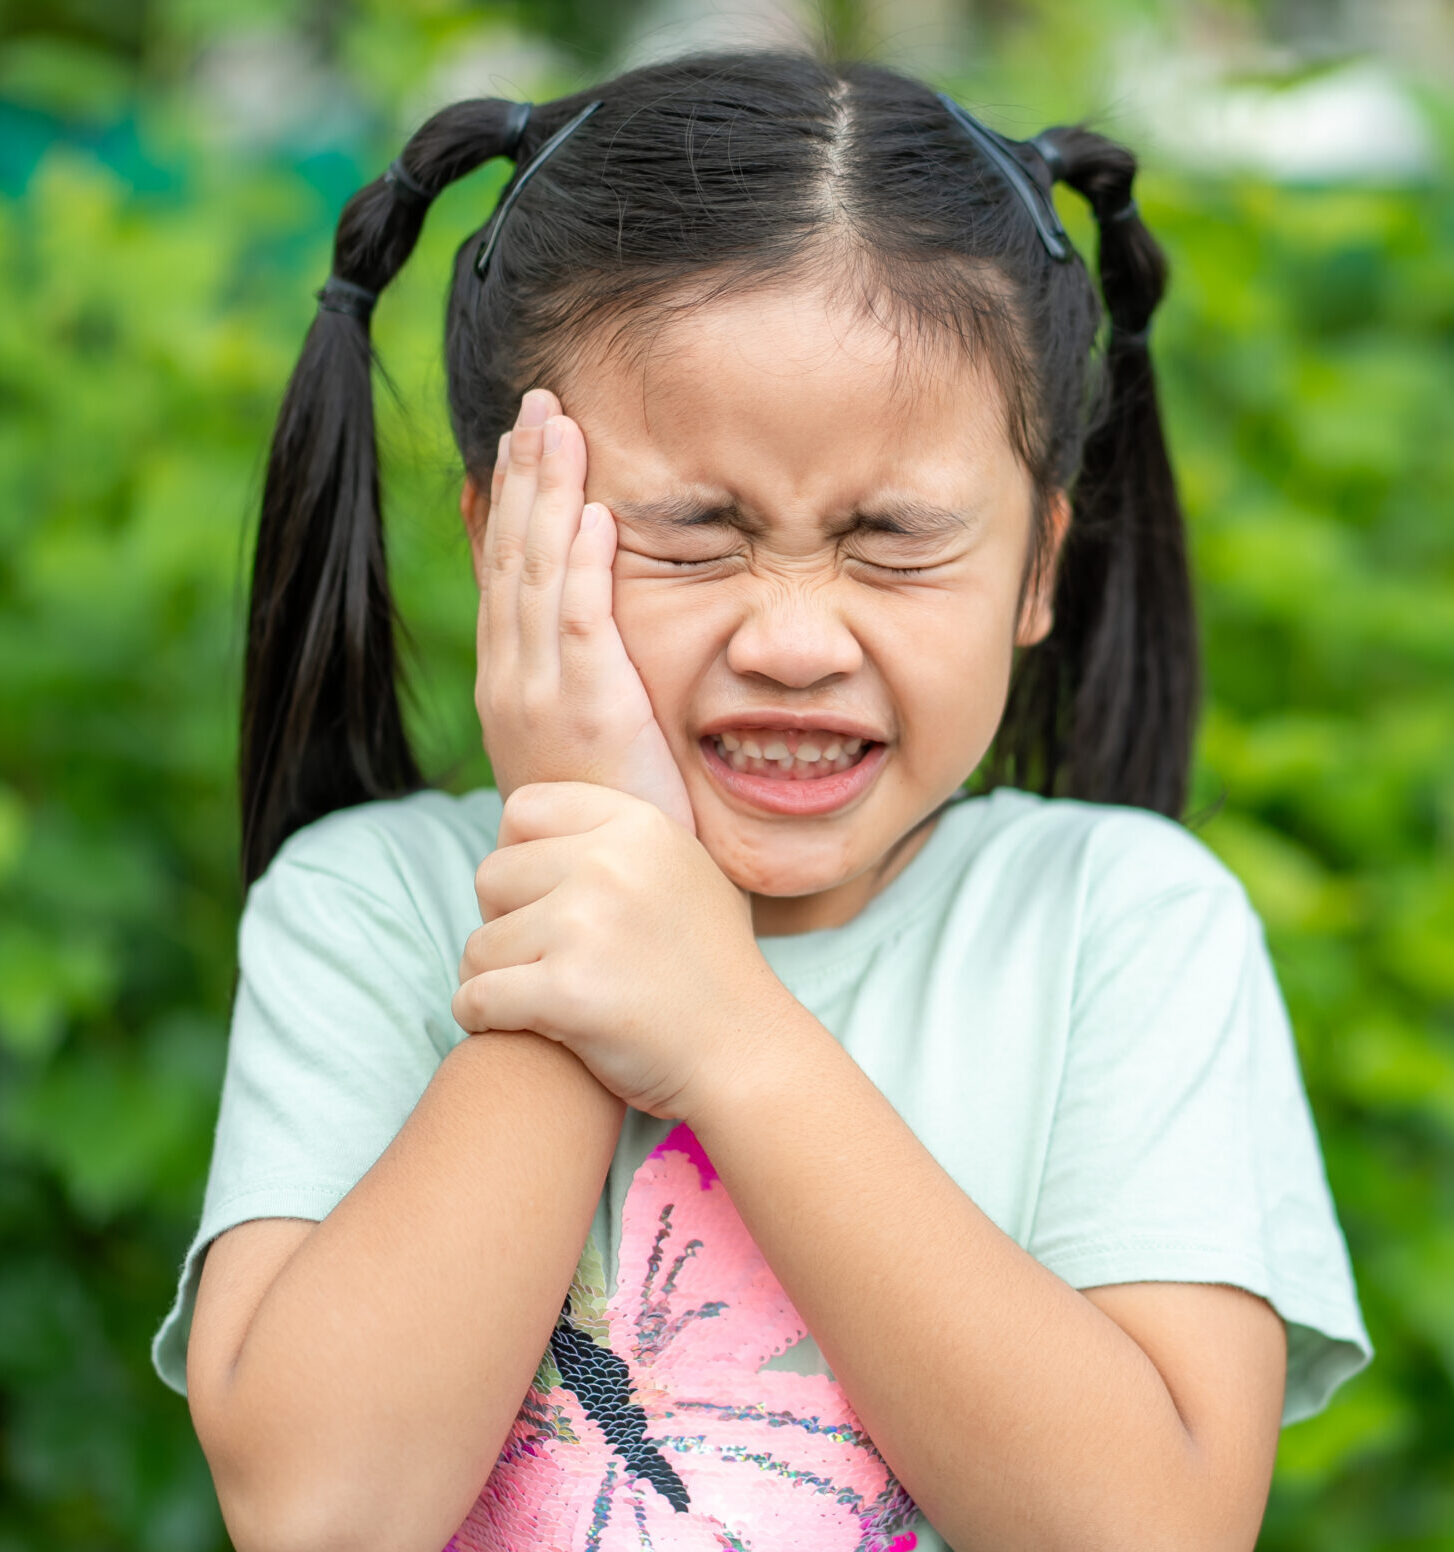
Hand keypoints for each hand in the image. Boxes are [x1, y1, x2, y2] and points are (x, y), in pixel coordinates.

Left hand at [453, 782, 790, 1121]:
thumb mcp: (684, 872)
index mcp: (639, 825)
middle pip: (492, 875)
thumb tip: (529, 818)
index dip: (518, 855)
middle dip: (503, 921)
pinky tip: (503, 1024)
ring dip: (491, 976)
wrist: (745, 1054)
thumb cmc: (707, 969)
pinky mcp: (565, 992)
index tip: (539, 897)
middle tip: (539, 956)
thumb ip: (622, 839)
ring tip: (531, 997)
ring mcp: (586, 926)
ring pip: (479, 944)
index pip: (524, 809)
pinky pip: (474, 996)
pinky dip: (478, 1016)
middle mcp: (610, 864)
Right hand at [472, 390, 694, 831]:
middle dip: (522, 475)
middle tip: (534, 402)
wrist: (600, 904)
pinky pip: (580, 619)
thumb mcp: (584, 751)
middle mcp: (511, 683)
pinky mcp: (587, 711)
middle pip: (510, 558)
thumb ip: (579, 690)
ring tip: (556, 423)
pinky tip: (593, 509)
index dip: (505, 506)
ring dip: (547, 493)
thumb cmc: (608, 830)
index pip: (501, 578)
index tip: (509, 445)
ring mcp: (540, 696)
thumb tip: (584, 641)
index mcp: (510, 687)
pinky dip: (583, 561)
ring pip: (537, 573)